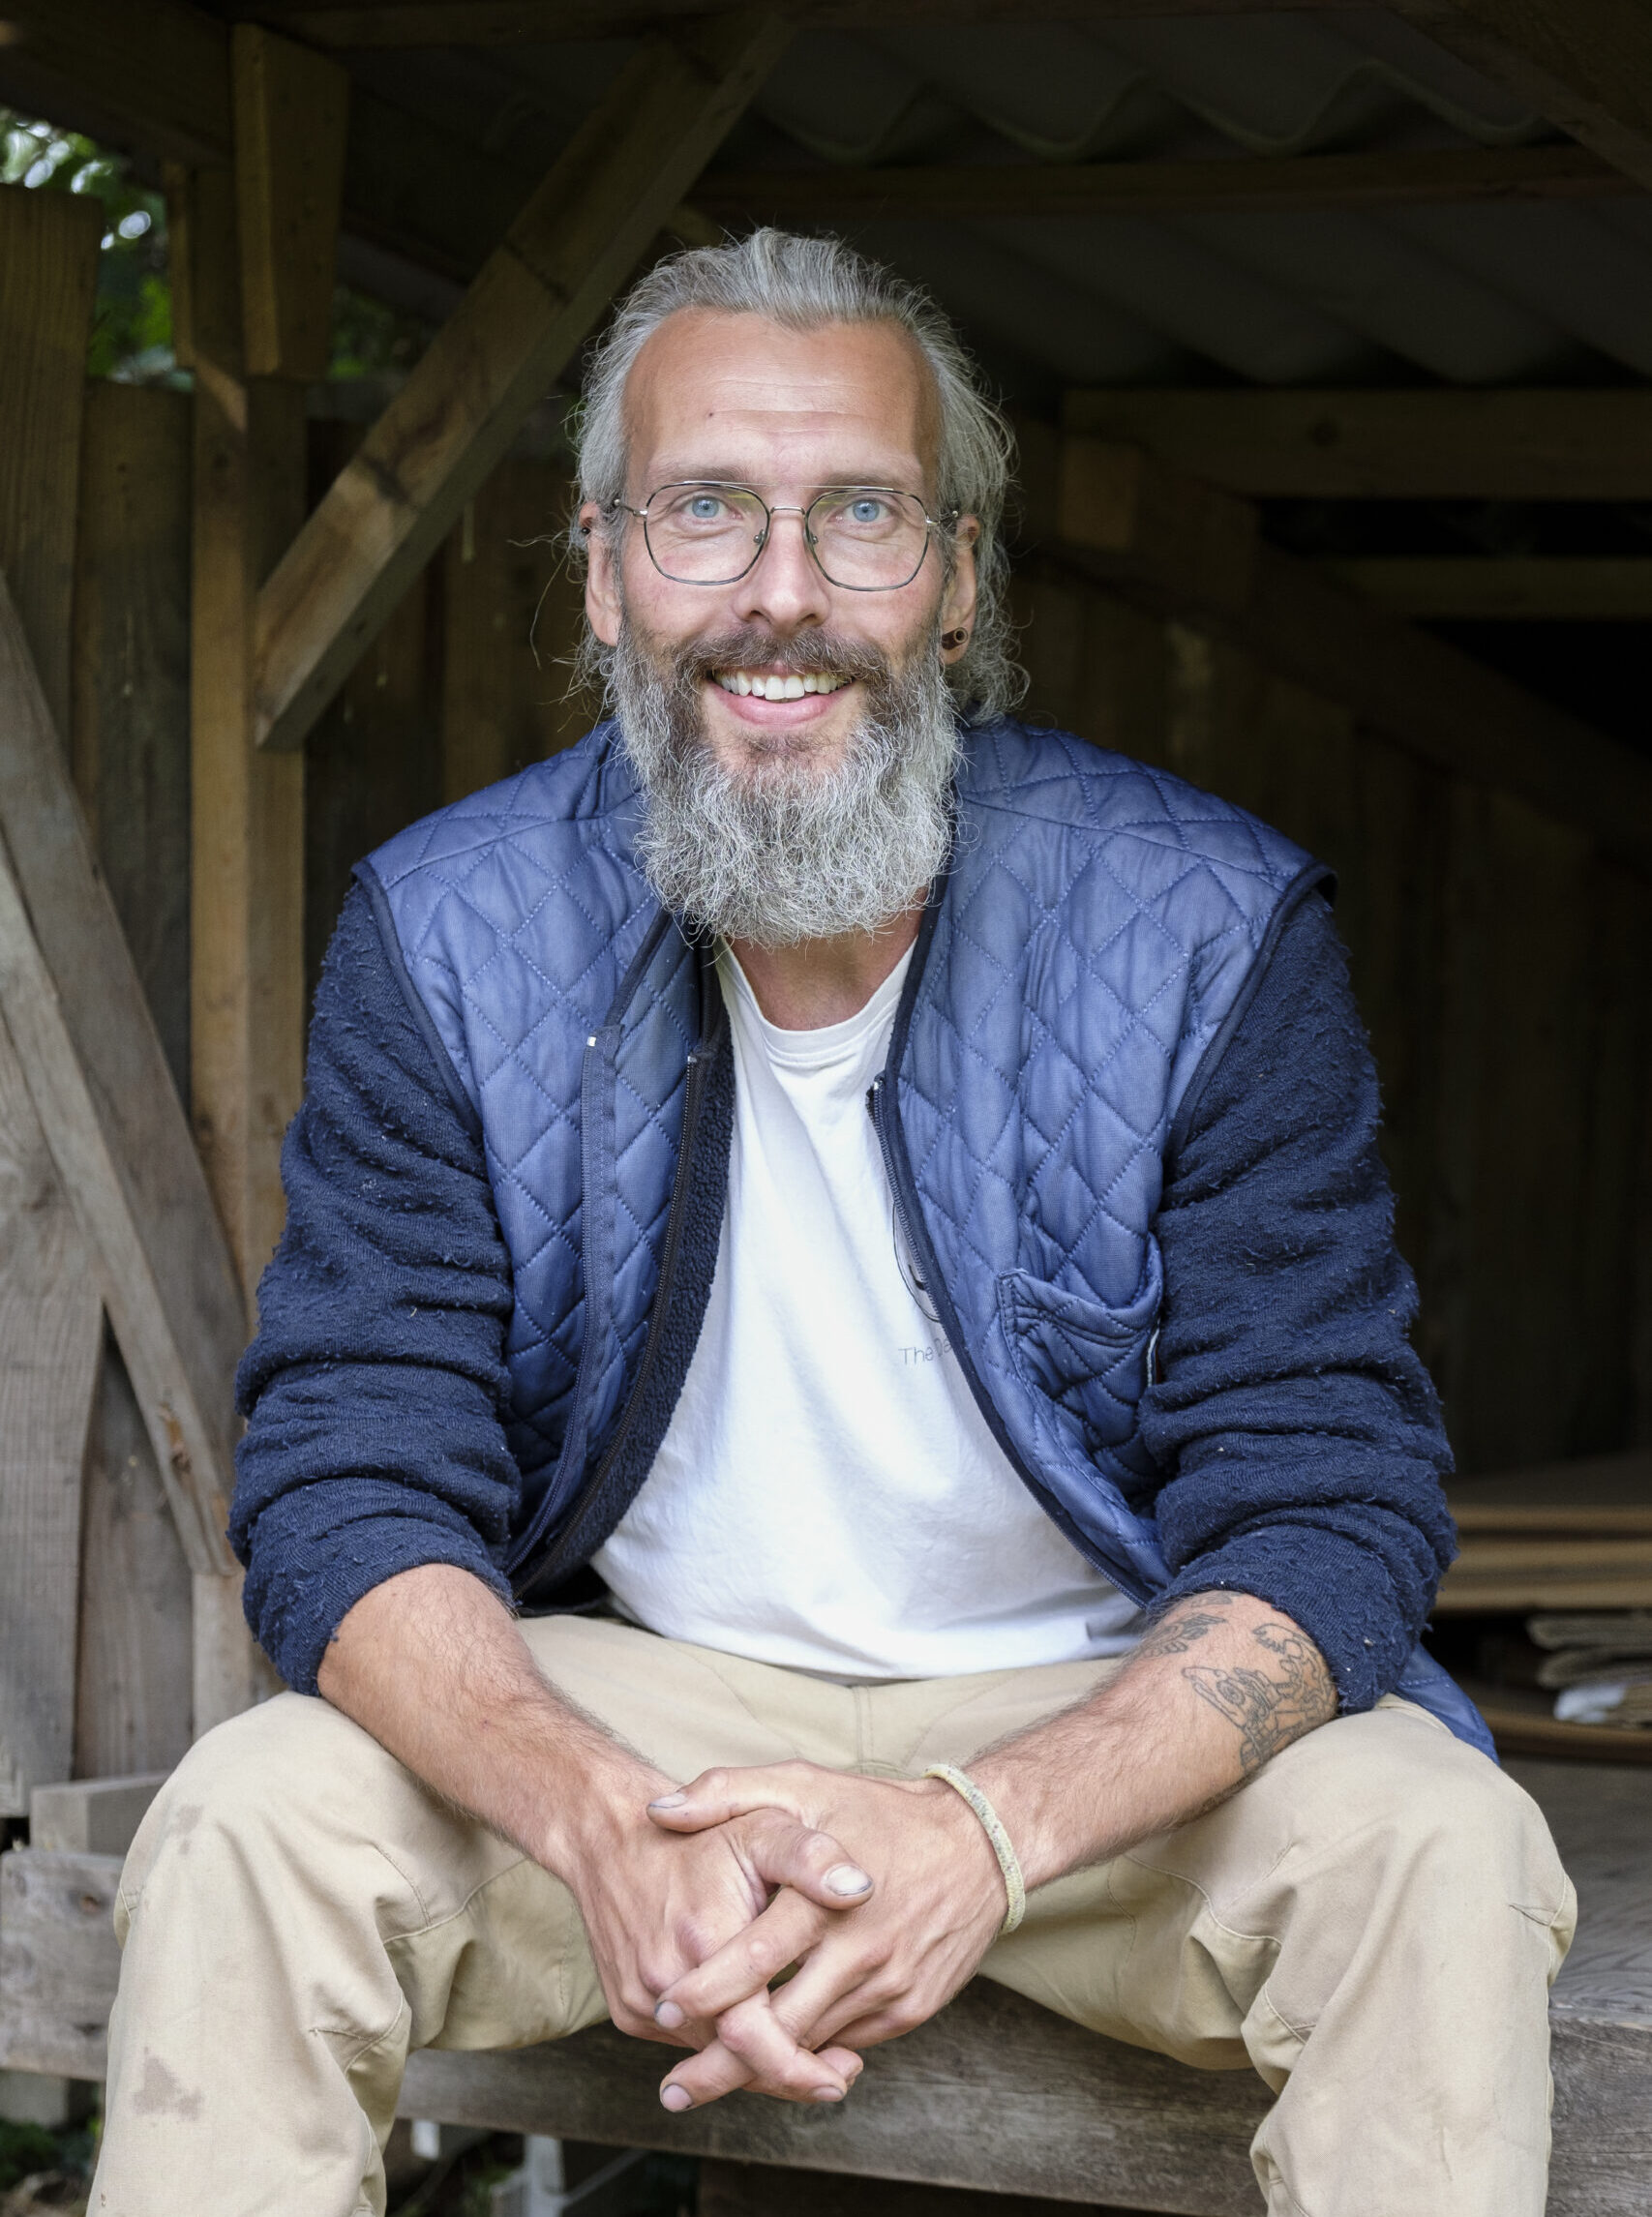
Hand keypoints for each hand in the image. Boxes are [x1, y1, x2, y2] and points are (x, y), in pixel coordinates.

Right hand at [554, 1750, 877, 2103]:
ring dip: (755, 2061)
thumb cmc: (701, 1836)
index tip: (845, 2074)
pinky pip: (684, 2043)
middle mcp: (665, 1978)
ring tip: (808, 2053)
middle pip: (734, 2058)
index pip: (754, 2033)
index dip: (801, 2064)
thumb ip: (812, 1858)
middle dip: (789, 2074)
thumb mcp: (762, 1829)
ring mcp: (640, 2000)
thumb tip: (860, 1889)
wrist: (610, 1837)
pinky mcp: (625, 2011)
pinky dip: (720, 2044)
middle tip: (838, 2076)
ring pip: (709, 2056)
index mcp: (705, 1937)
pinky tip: (757, 2029)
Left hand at [643, 1761, 1007, 2108]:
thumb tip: (660, 1810)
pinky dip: (812, 2052)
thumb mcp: (803, 1783)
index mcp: (824, 1897)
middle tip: (675, 2089)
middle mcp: (859, 1949)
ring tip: (711, 2080)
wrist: (980, 1844)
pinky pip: (848, 2042)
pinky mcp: (910, 2008)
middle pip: (778, 2025)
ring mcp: (888, 1985)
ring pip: (812, 2044)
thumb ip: (727, 1792)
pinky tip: (778, 2058)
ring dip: (764, 2067)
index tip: (661, 2009)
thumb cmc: (878, 1811)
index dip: (704, 1993)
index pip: (753, 1960)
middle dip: (721, 2062)